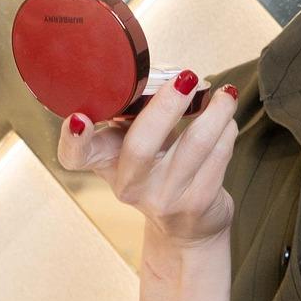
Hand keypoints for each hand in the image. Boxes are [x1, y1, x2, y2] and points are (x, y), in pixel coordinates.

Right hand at [57, 72, 239, 251]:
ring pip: (195, 145)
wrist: (186, 226)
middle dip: (167, 105)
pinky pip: (218, 156)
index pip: (75, 156)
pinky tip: (227, 119)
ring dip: (216, 112)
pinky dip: (227, 130)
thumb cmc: (157, 168)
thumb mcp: (134, 144)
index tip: (78, 118)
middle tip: (187, 77)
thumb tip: (169, 74)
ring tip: (224, 94)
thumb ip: (137, 113)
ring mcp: (163, 198)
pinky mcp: (197, 203)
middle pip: (141, 145)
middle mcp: (129, 185)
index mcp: (105, 163)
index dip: (73, 139)